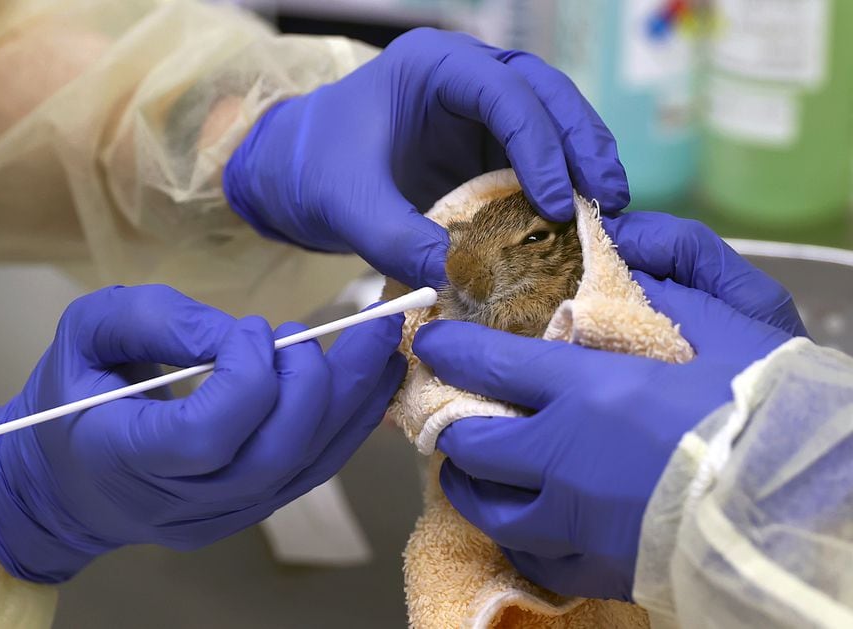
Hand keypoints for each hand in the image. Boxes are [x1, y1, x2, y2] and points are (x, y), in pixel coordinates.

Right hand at [0, 285, 403, 582]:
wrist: (66, 482)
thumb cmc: (72, 395)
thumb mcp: (88, 332)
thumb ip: (156, 321)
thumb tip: (240, 335)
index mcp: (123, 458)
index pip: (206, 436)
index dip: (246, 378)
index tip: (254, 328)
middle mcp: (180, 501)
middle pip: (274, 456)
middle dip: (323, 384)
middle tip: (353, 325)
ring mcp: (222, 516)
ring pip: (305, 469)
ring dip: (355, 403)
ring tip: (383, 343)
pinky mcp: (251, 511)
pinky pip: (311, 473)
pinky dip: (349, 426)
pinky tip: (372, 381)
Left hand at [224, 28, 628, 288]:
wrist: (294, 174)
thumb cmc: (313, 169)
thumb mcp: (346, 203)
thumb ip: (394, 237)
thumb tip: (454, 279)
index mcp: (432, 67)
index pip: (504, 90)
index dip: (538, 142)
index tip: (553, 201)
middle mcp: (464, 79)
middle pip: (545, 93)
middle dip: (582, 143)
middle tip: (609, 198)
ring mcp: (478, 112)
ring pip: (551, 121)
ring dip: (582, 162)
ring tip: (607, 211)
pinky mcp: (482, 148)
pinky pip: (532, 160)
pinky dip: (557, 187)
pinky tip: (574, 222)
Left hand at [412, 222, 801, 598]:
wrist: (808, 499)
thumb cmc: (767, 407)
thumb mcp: (722, 327)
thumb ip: (662, 290)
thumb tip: (621, 262)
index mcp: (589, 391)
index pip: (490, 364)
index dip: (451, 348)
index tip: (432, 341)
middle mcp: (565, 458)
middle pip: (472, 443)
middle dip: (452, 424)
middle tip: (451, 413)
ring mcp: (574, 521)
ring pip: (486, 506)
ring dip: (470, 483)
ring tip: (471, 470)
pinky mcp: (595, 565)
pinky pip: (529, 554)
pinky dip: (513, 533)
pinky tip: (520, 520)